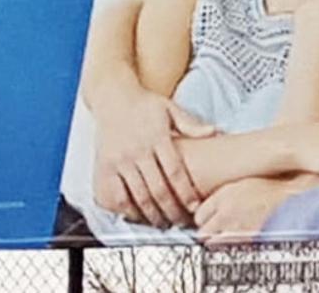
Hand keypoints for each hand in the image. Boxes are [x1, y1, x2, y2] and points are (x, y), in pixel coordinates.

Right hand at [92, 85, 214, 226]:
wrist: (112, 96)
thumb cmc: (144, 105)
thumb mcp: (169, 109)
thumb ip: (191, 124)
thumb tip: (214, 131)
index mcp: (156, 137)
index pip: (174, 172)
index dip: (186, 193)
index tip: (193, 207)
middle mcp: (136, 149)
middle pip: (157, 189)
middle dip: (171, 210)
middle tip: (180, 221)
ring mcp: (118, 159)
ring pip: (137, 196)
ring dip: (152, 215)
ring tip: (162, 222)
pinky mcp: (104, 166)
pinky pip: (115, 196)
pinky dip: (126, 210)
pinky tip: (137, 215)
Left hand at [194, 176, 309, 246]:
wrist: (292, 199)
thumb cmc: (272, 189)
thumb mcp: (242, 185)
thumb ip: (224, 196)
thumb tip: (213, 206)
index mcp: (224, 195)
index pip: (199, 214)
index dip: (204, 219)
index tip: (208, 220)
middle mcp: (226, 212)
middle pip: (203, 231)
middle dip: (207, 232)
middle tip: (215, 231)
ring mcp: (236, 228)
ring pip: (213, 243)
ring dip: (217, 242)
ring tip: (226, 238)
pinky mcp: (247, 241)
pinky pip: (229, 250)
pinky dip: (230, 248)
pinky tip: (237, 242)